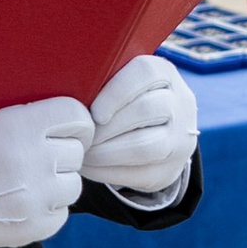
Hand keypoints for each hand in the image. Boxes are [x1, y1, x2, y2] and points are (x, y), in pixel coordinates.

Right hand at [0, 96, 91, 247]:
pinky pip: (62, 213)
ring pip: (73, 184)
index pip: (77, 117)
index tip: (64, 130)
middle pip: (76, 152)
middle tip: (33, 158)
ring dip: (56, 183)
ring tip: (27, 182)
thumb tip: (66, 120)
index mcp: (20, 126)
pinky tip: (22, 202)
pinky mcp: (34, 226)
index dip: (73, 124)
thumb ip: (27, 119)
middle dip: (59, 154)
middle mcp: (32, 160)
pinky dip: (48, 209)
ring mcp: (35, 197)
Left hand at [82, 56, 197, 203]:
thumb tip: (65, 85)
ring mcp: (180, 139)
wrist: (156, 133)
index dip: (116, 92)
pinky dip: (107, 172)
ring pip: (144, 146)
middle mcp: (180, 104)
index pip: (145, 73)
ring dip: (105, 152)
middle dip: (106, 126)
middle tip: (80, 135)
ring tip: (82, 151)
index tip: (93, 112)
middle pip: (146, 110)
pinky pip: (139, 174)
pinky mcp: (170, 169)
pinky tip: (88, 166)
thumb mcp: (119, 81)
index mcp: (165, 73)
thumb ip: (101, 79)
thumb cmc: (122, 100)